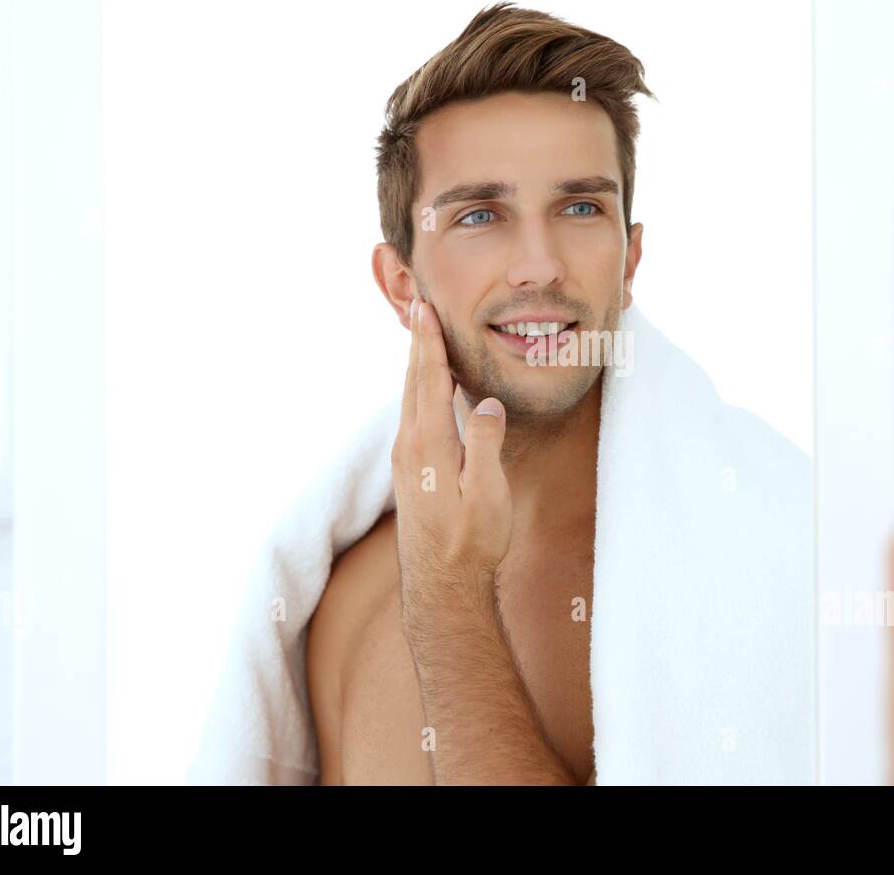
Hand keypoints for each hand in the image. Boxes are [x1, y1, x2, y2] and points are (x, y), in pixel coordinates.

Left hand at [391, 298, 512, 621]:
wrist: (442, 586)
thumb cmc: (472, 541)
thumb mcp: (488, 492)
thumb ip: (486, 443)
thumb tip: (486, 404)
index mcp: (429, 444)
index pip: (428, 380)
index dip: (428, 343)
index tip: (424, 310)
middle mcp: (409, 446)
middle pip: (413, 382)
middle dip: (417, 343)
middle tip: (417, 307)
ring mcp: (405, 460)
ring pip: (410, 400)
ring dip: (416, 365)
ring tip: (421, 338)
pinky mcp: (409, 473)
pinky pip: (412, 417)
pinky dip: (418, 392)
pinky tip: (426, 391)